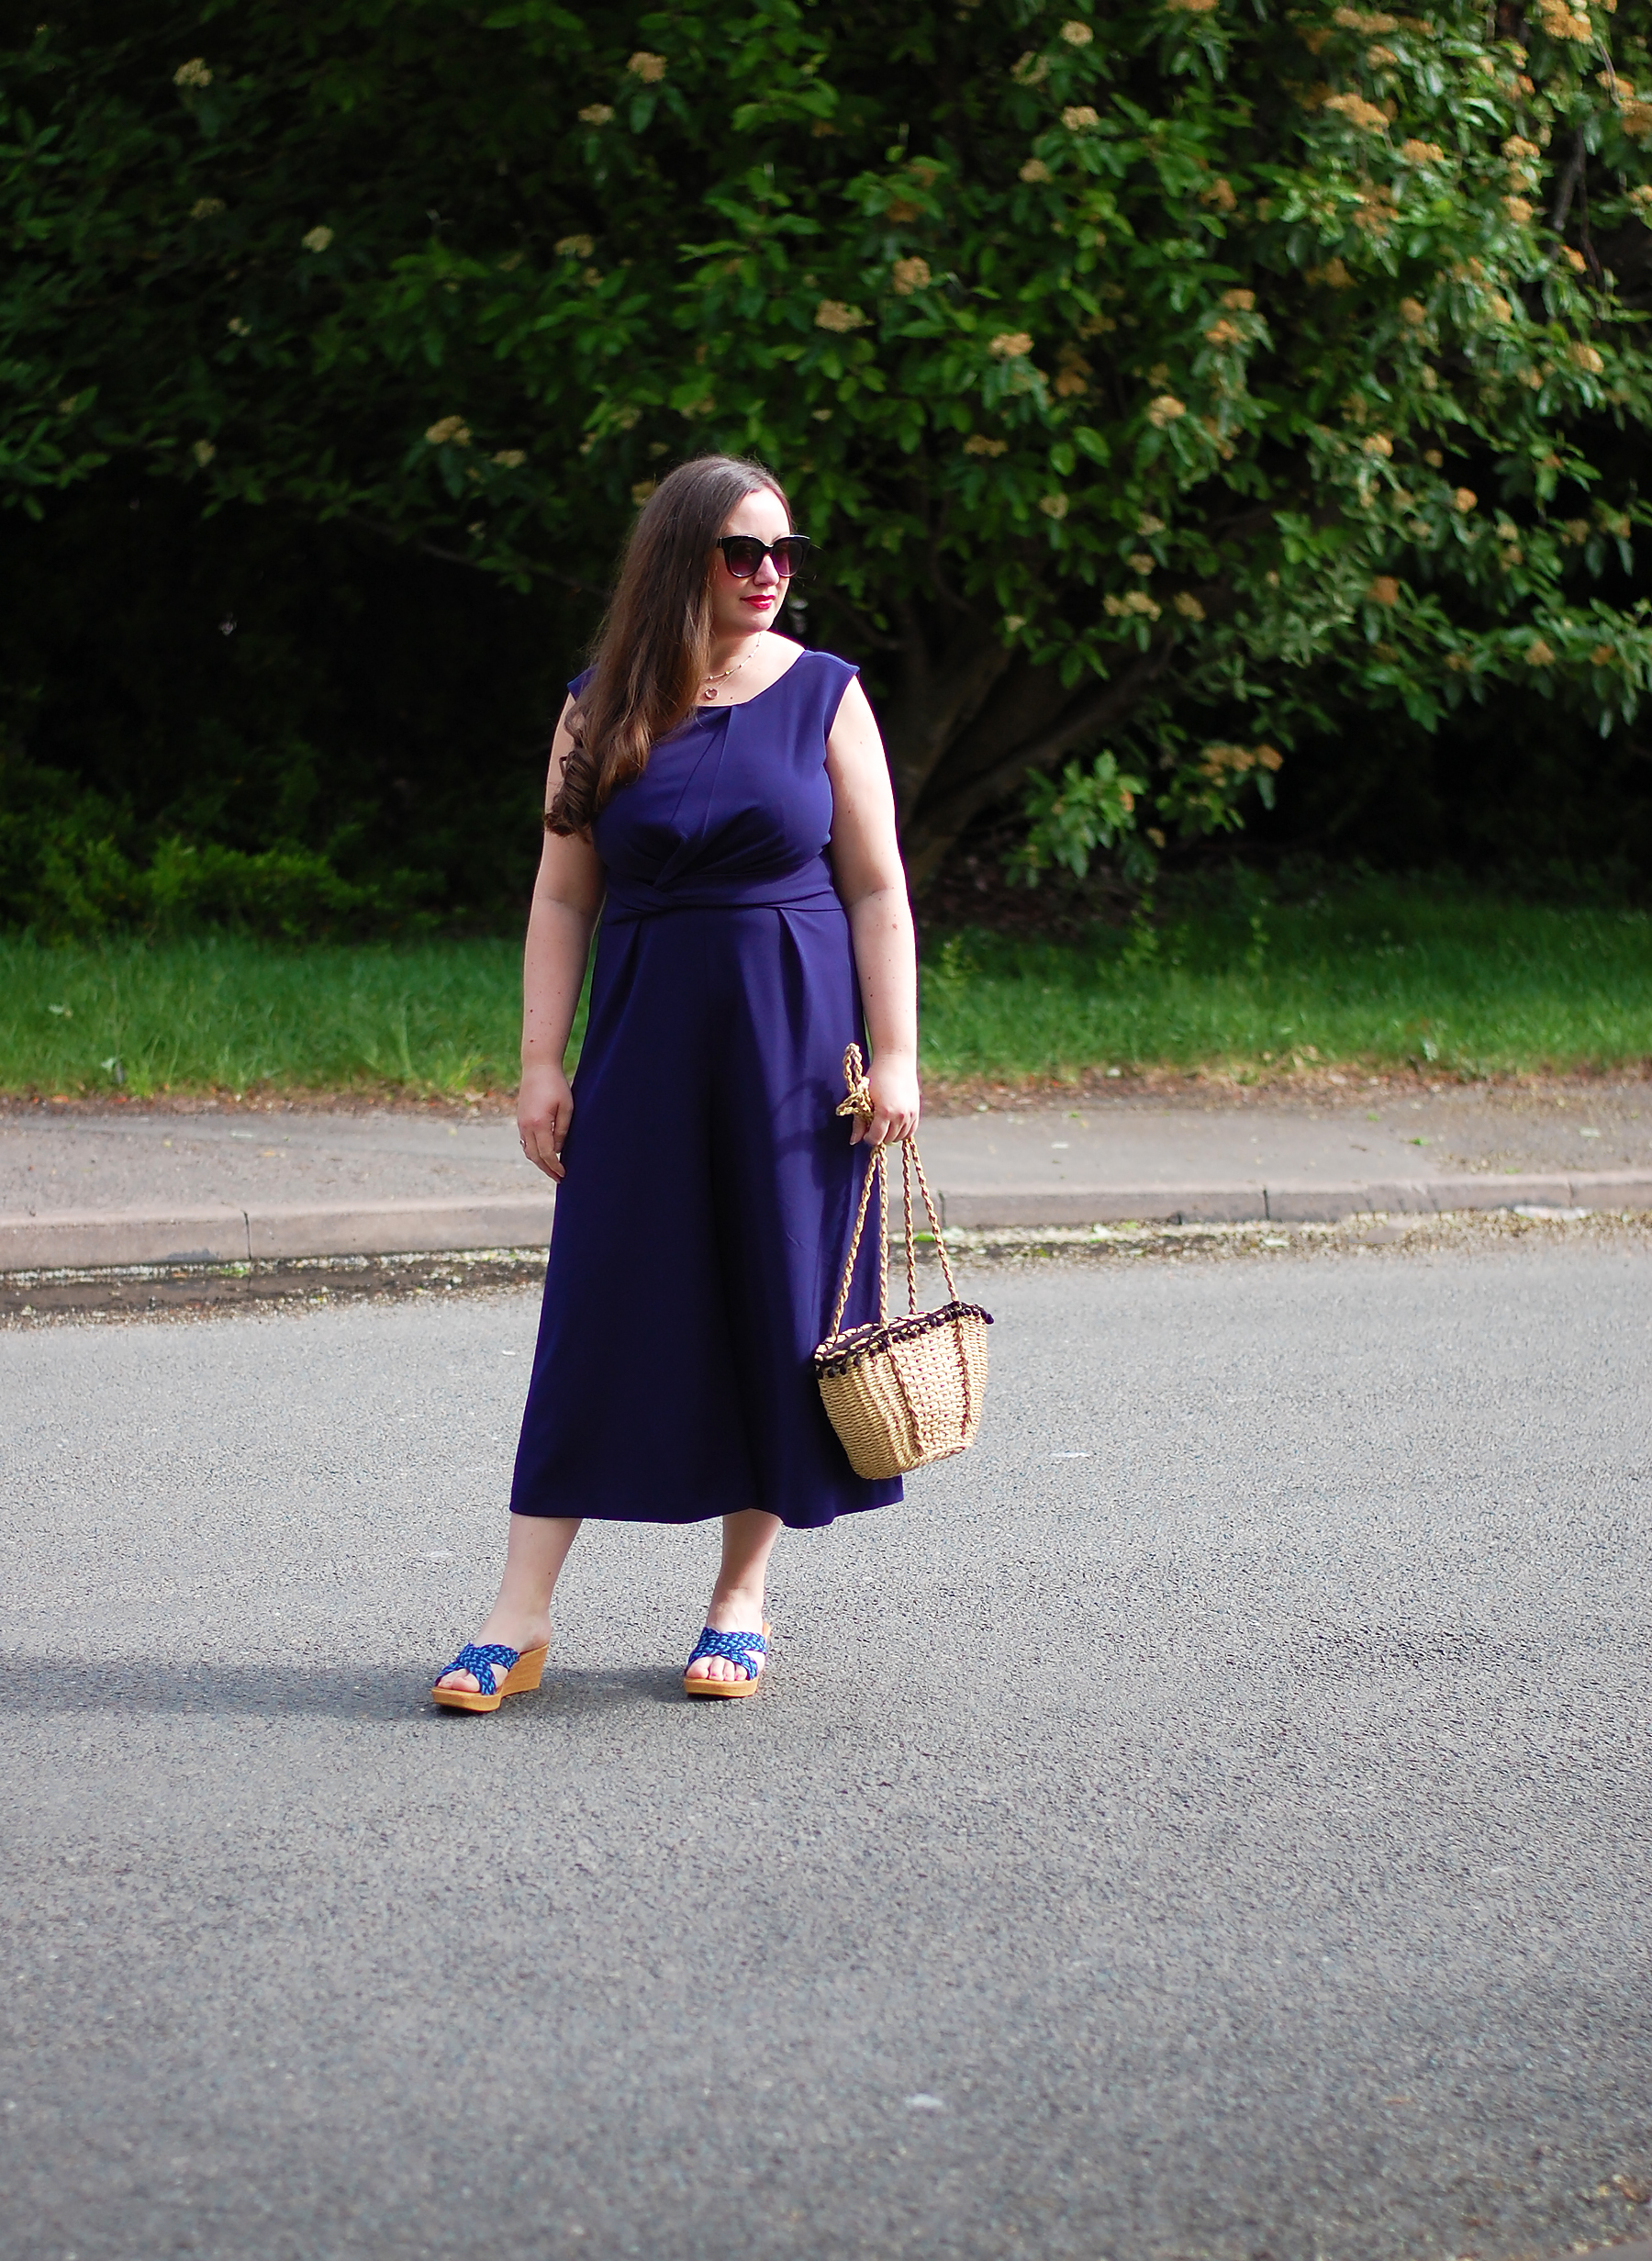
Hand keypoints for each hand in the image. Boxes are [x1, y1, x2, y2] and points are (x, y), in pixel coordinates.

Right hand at [518, 1059, 573, 1180]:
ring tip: (551, 1169)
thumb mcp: (567, 1108)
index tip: (564, 1174)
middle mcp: (526, 1126)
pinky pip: (524, 1141)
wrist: (538, 1067)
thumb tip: (558, 1150)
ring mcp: (521, 1123)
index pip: (547, 1154)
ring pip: (527, 1150)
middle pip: (535, 1156)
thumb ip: (562, 1130)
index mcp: (539, 1124)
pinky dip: (533, 1151)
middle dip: (547, 1169)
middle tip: (559, 1178)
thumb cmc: (556, 1085)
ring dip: (539, 1162)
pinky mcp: (520, 1119)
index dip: (555, 1166)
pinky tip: (543, 1153)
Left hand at [850, 1054, 919, 1146]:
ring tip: (883, 1122)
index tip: (865, 1130)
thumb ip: (859, 1121)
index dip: (868, 1137)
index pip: (876, 1138)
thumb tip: (854, 1141)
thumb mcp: (864, 1098)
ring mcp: (911, 1115)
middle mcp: (901, 1116)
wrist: (896, 1061)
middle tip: (873, 1123)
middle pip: (888, 1139)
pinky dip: (902, 1132)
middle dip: (878, 1135)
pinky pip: (910, 1132)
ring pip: (899, 1137)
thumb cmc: (876, 1077)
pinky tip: (894, 1123)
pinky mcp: (916, 1112)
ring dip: (890, 1134)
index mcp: (886, 1112)